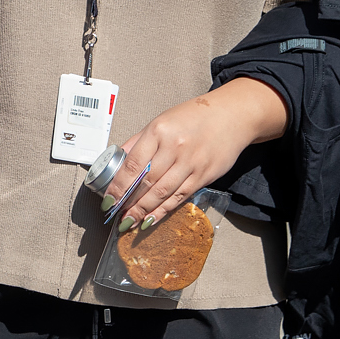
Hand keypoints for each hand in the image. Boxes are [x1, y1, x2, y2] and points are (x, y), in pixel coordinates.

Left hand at [108, 78, 287, 230]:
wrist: (231, 116)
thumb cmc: (193, 117)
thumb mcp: (161, 121)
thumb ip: (139, 142)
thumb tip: (117, 161)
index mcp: (159, 131)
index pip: (133, 164)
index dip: (118, 185)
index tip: (108, 199)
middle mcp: (175, 148)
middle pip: (147, 181)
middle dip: (129, 202)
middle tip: (115, 215)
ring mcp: (191, 163)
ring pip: (162, 193)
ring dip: (143, 211)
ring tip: (129, 222)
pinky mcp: (204, 176)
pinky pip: (179, 197)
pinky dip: (163, 211)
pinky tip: (150, 219)